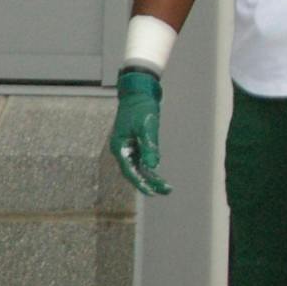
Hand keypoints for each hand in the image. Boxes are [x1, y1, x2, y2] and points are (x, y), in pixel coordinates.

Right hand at [109, 69, 171, 196]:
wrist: (138, 93)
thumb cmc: (141, 108)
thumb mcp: (146, 126)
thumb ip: (149, 146)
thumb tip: (153, 166)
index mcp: (121, 147)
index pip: (131, 171)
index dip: (141, 183)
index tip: (153, 193)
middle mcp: (123, 150)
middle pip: (135, 172)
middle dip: (149, 183)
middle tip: (165, 191)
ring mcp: (128, 147)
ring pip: (139, 167)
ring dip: (150, 177)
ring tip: (165, 187)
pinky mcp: (135, 143)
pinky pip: (141, 160)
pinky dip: (150, 167)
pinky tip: (158, 174)